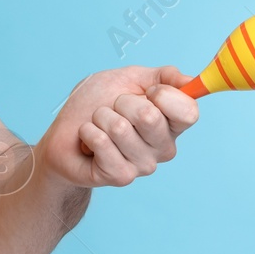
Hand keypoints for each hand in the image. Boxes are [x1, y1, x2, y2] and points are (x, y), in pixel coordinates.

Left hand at [39, 66, 198, 187]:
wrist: (64, 134)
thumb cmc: (97, 104)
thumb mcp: (129, 78)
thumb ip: (163, 76)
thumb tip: (190, 80)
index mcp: (172, 124)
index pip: (188, 112)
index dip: (163, 94)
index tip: (147, 92)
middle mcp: (164, 147)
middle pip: (149, 116)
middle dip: (120, 103)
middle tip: (113, 110)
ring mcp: (144, 165)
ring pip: (119, 128)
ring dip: (100, 118)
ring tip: (99, 125)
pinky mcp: (121, 177)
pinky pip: (102, 143)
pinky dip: (88, 132)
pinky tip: (89, 141)